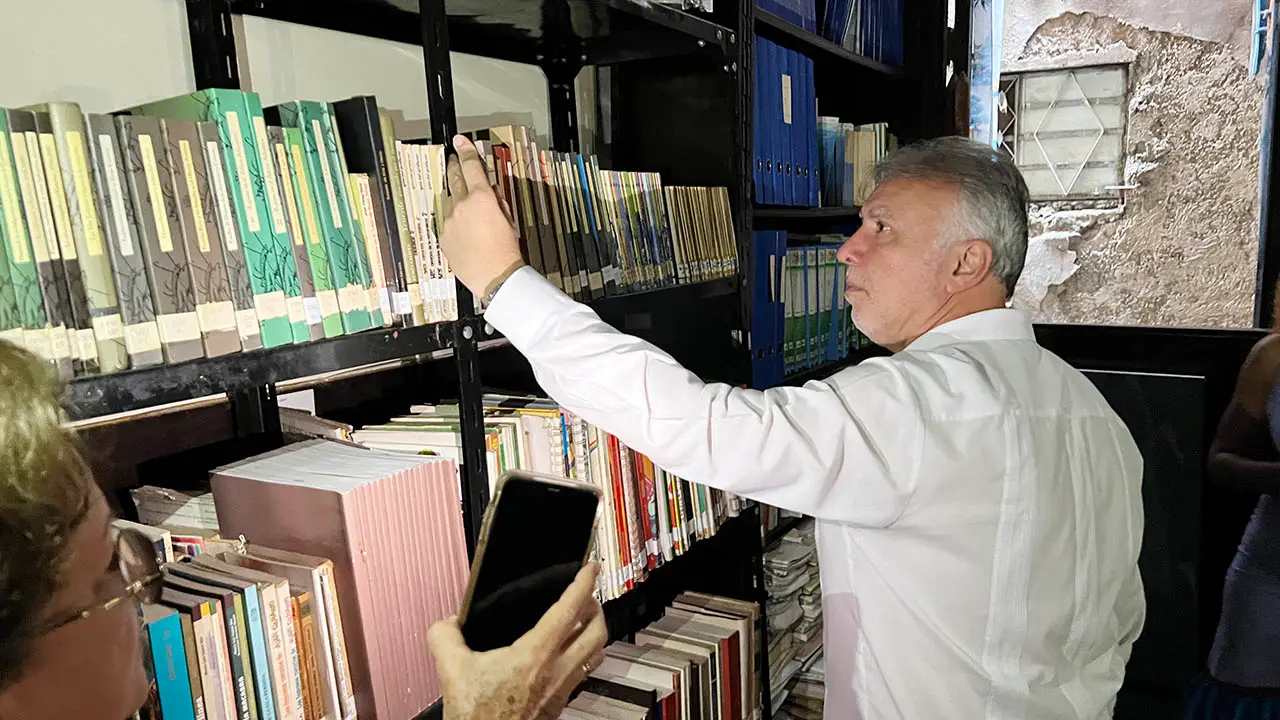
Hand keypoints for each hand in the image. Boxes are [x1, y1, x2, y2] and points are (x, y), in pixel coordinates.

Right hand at [428, 563, 607, 719]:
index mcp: (536, 655)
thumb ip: (445, 638)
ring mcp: (563, 689)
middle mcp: (557, 671)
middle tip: (588, 595)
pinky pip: (584, 673)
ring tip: (584, 622)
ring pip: (596, 653)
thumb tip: (446, 624)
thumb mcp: (452, 671)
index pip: (570, 610)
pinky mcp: (560, 704)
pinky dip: (584, 657)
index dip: (583, 584)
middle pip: (597, 631)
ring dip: (595, 633)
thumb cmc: (479, 716)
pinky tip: (567, 655)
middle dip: (596, 608)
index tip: (590, 569)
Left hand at [441, 134, 525, 297]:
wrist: (495, 277)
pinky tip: (467, 234)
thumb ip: (498, 200)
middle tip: (455, 160)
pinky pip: (447, 223)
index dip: (466, 150)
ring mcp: (449, 221)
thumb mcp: (510, 220)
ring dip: (458, 203)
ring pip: (451, 204)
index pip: (471, 166)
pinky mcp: (443, 237)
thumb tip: (491, 190)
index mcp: (482, 198)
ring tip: (471, 216)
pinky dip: (455, 223)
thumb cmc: (507, 250)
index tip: (461, 141)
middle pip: (455, 178)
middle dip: (456, 167)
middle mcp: (461, 206)